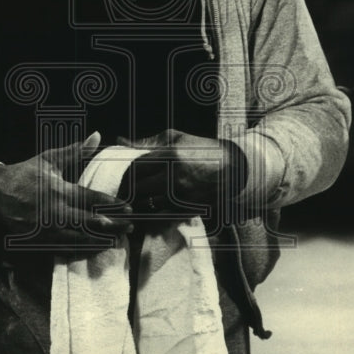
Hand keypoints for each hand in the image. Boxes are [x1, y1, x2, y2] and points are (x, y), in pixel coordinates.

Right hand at [0, 132, 133, 250]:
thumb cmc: (25, 173)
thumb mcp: (50, 159)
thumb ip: (76, 151)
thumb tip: (97, 135)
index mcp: (59, 190)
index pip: (91, 199)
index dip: (112, 204)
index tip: (129, 208)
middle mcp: (54, 211)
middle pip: (89, 222)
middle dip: (112, 225)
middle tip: (130, 226)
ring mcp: (46, 229)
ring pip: (79, 239)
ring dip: (100, 240)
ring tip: (118, 240)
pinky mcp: (39, 241)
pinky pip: (64, 248)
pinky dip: (81, 249)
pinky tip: (94, 248)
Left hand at [119, 130, 247, 212]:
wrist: (233, 169)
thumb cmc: (201, 149)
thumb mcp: (175, 139)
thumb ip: (147, 142)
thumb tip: (120, 141)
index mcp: (170, 156)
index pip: (134, 168)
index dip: (123, 175)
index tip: (121, 177)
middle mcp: (174, 177)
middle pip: (136, 189)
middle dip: (126, 191)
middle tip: (121, 192)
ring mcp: (181, 196)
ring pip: (145, 205)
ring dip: (136, 204)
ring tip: (131, 201)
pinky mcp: (187, 210)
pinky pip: (159, 215)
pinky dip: (150, 213)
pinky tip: (148, 208)